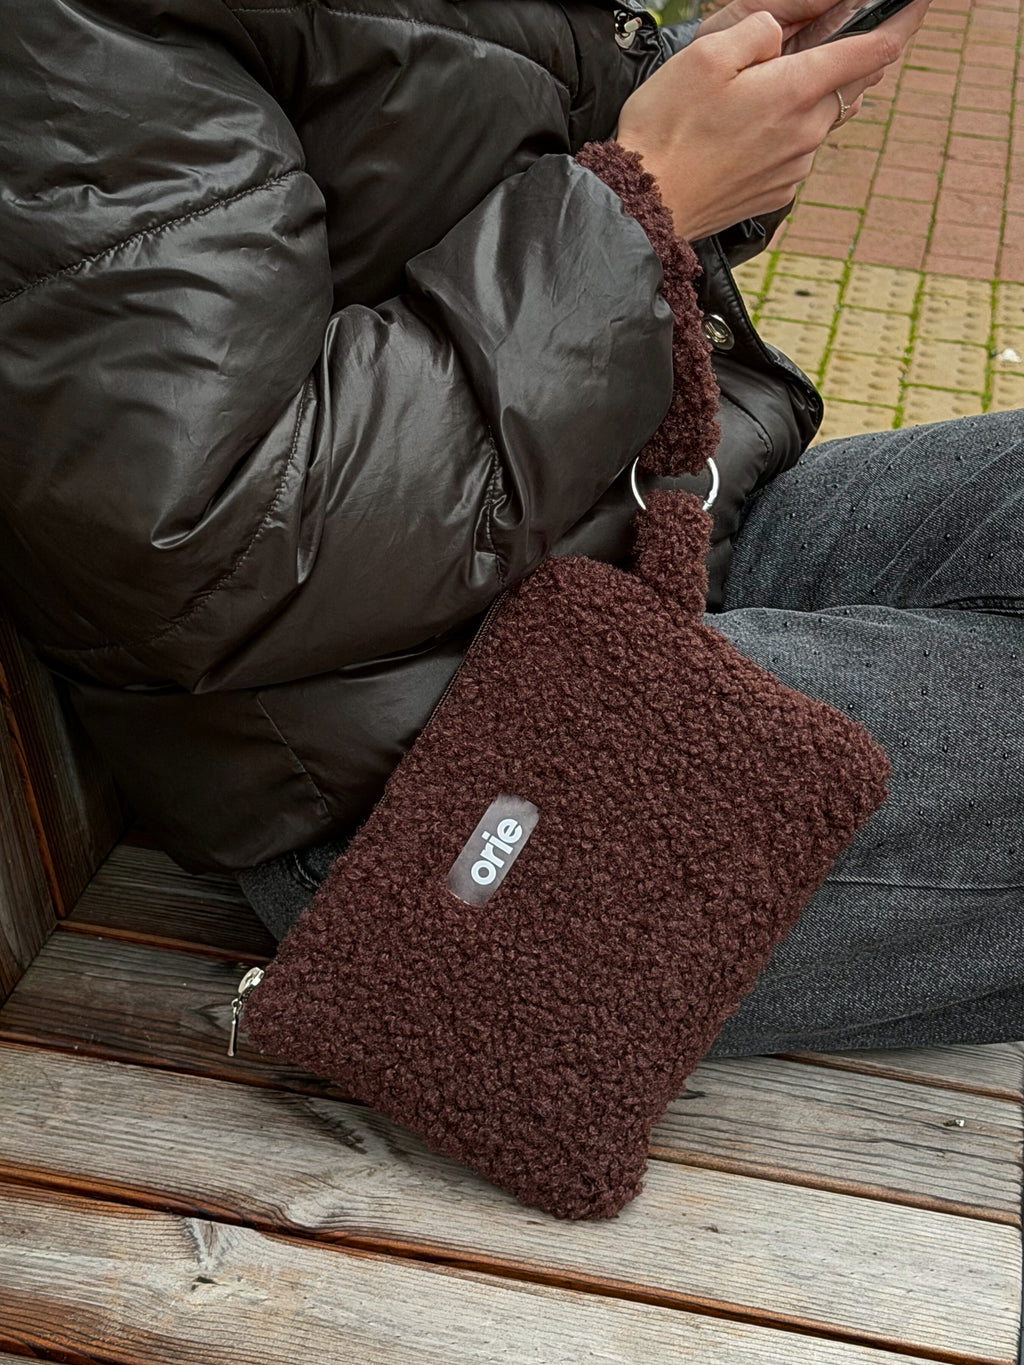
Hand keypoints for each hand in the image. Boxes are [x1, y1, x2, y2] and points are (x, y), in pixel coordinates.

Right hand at [615, 2, 928, 240]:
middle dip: (840, 57)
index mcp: (796, 91)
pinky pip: (796, 148)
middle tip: (807, 45)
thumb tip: (782, 32)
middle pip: (848, 83)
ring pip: (819, 116)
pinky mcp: (778, 191)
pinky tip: (742, 132)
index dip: (903, 19)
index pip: (874, 49)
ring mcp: (795, 166)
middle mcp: (807, 132)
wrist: (644, 208)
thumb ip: (758, 31)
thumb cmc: (665, 132)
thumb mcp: (705, 54)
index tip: (919, 2)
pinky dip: (782, 131)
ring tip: (754, 95)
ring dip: (802, 97)